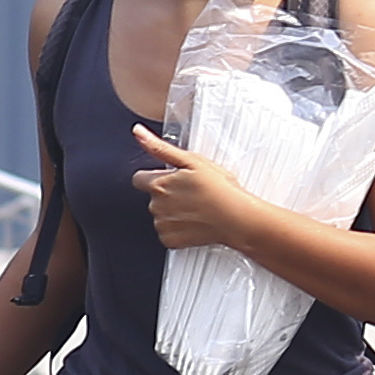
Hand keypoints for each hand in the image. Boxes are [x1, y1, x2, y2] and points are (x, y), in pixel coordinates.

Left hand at [131, 123, 277, 251]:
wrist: (236, 218)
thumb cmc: (220, 189)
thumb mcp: (192, 160)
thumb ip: (160, 148)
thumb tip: (138, 132)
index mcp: (159, 184)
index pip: (139, 179)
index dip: (155, 177)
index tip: (172, 180)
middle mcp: (156, 206)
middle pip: (153, 197)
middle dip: (167, 194)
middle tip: (191, 193)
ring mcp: (163, 225)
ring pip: (160, 215)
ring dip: (173, 211)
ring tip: (196, 207)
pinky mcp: (170, 241)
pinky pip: (167, 233)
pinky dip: (178, 229)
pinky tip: (195, 222)